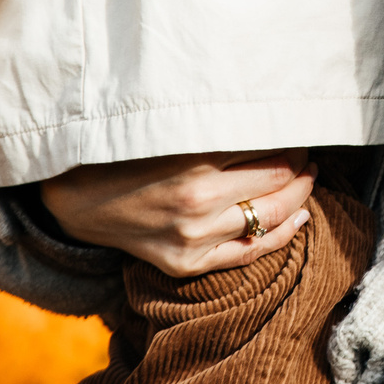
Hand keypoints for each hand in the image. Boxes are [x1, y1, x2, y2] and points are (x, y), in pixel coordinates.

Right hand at [39, 150, 316, 276]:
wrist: (76, 201)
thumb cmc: (124, 155)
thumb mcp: (170, 132)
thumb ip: (218, 130)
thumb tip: (273, 119)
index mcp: (193, 163)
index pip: (270, 152)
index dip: (292, 142)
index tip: (297, 133)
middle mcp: (197, 204)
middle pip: (278, 183)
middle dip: (301, 166)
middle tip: (307, 154)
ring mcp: (193, 239)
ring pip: (271, 218)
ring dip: (299, 197)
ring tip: (307, 179)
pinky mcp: (187, 264)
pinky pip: (250, 253)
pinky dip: (283, 234)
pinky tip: (300, 218)